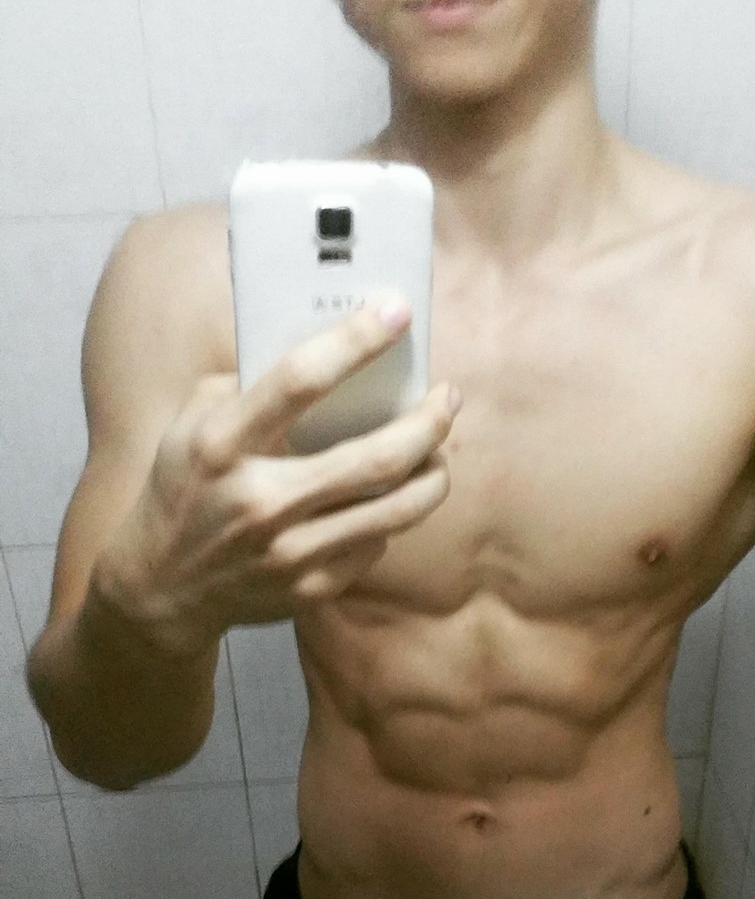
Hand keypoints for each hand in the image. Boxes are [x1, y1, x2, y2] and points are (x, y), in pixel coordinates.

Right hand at [94, 300, 460, 659]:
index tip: (396, 310)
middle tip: (448, 397)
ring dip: (435, 472)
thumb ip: (250, 388)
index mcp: (221, 445)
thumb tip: (331, 357)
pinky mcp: (312, 587)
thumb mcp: (192, 425)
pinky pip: (378, 543)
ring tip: (440, 449)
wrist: (162, 588)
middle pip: (377, 457)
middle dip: (429, 421)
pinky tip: (389, 498)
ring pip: (397, 509)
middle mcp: (260, 500)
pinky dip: (393, 514)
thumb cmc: (185, 489)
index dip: (356, 340)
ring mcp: (290, 551)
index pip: (299, 380)